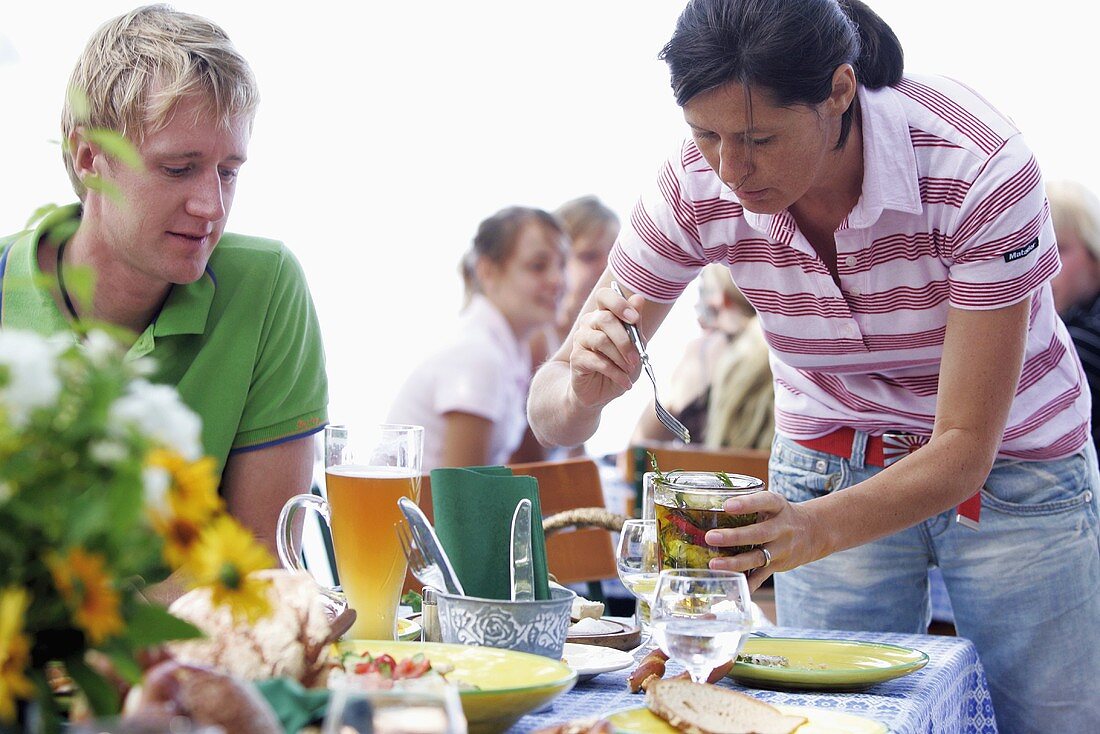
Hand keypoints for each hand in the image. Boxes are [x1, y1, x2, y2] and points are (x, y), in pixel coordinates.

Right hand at [568, 286, 645, 407]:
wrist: (600, 392)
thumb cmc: (619, 365)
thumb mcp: (634, 346)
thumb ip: (635, 324)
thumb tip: (639, 298)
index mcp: (603, 314)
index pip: (605, 296)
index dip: (619, 304)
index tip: (634, 319)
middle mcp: (589, 323)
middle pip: (605, 319)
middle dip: (625, 340)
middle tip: (636, 358)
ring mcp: (580, 340)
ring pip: (601, 340)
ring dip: (620, 358)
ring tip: (630, 371)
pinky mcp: (576, 358)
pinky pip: (597, 361)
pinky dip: (615, 373)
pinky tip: (624, 382)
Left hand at [703, 491, 821, 590]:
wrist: (813, 532)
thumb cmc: (781, 515)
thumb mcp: (773, 503)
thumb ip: (750, 504)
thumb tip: (710, 504)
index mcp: (778, 507)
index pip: (764, 502)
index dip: (746, 504)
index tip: (726, 505)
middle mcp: (782, 528)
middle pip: (758, 533)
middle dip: (734, 537)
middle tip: (710, 537)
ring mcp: (781, 549)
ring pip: (758, 558)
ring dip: (735, 563)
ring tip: (713, 564)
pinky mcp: (778, 566)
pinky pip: (761, 577)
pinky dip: (747, 585)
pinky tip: (731, 591)